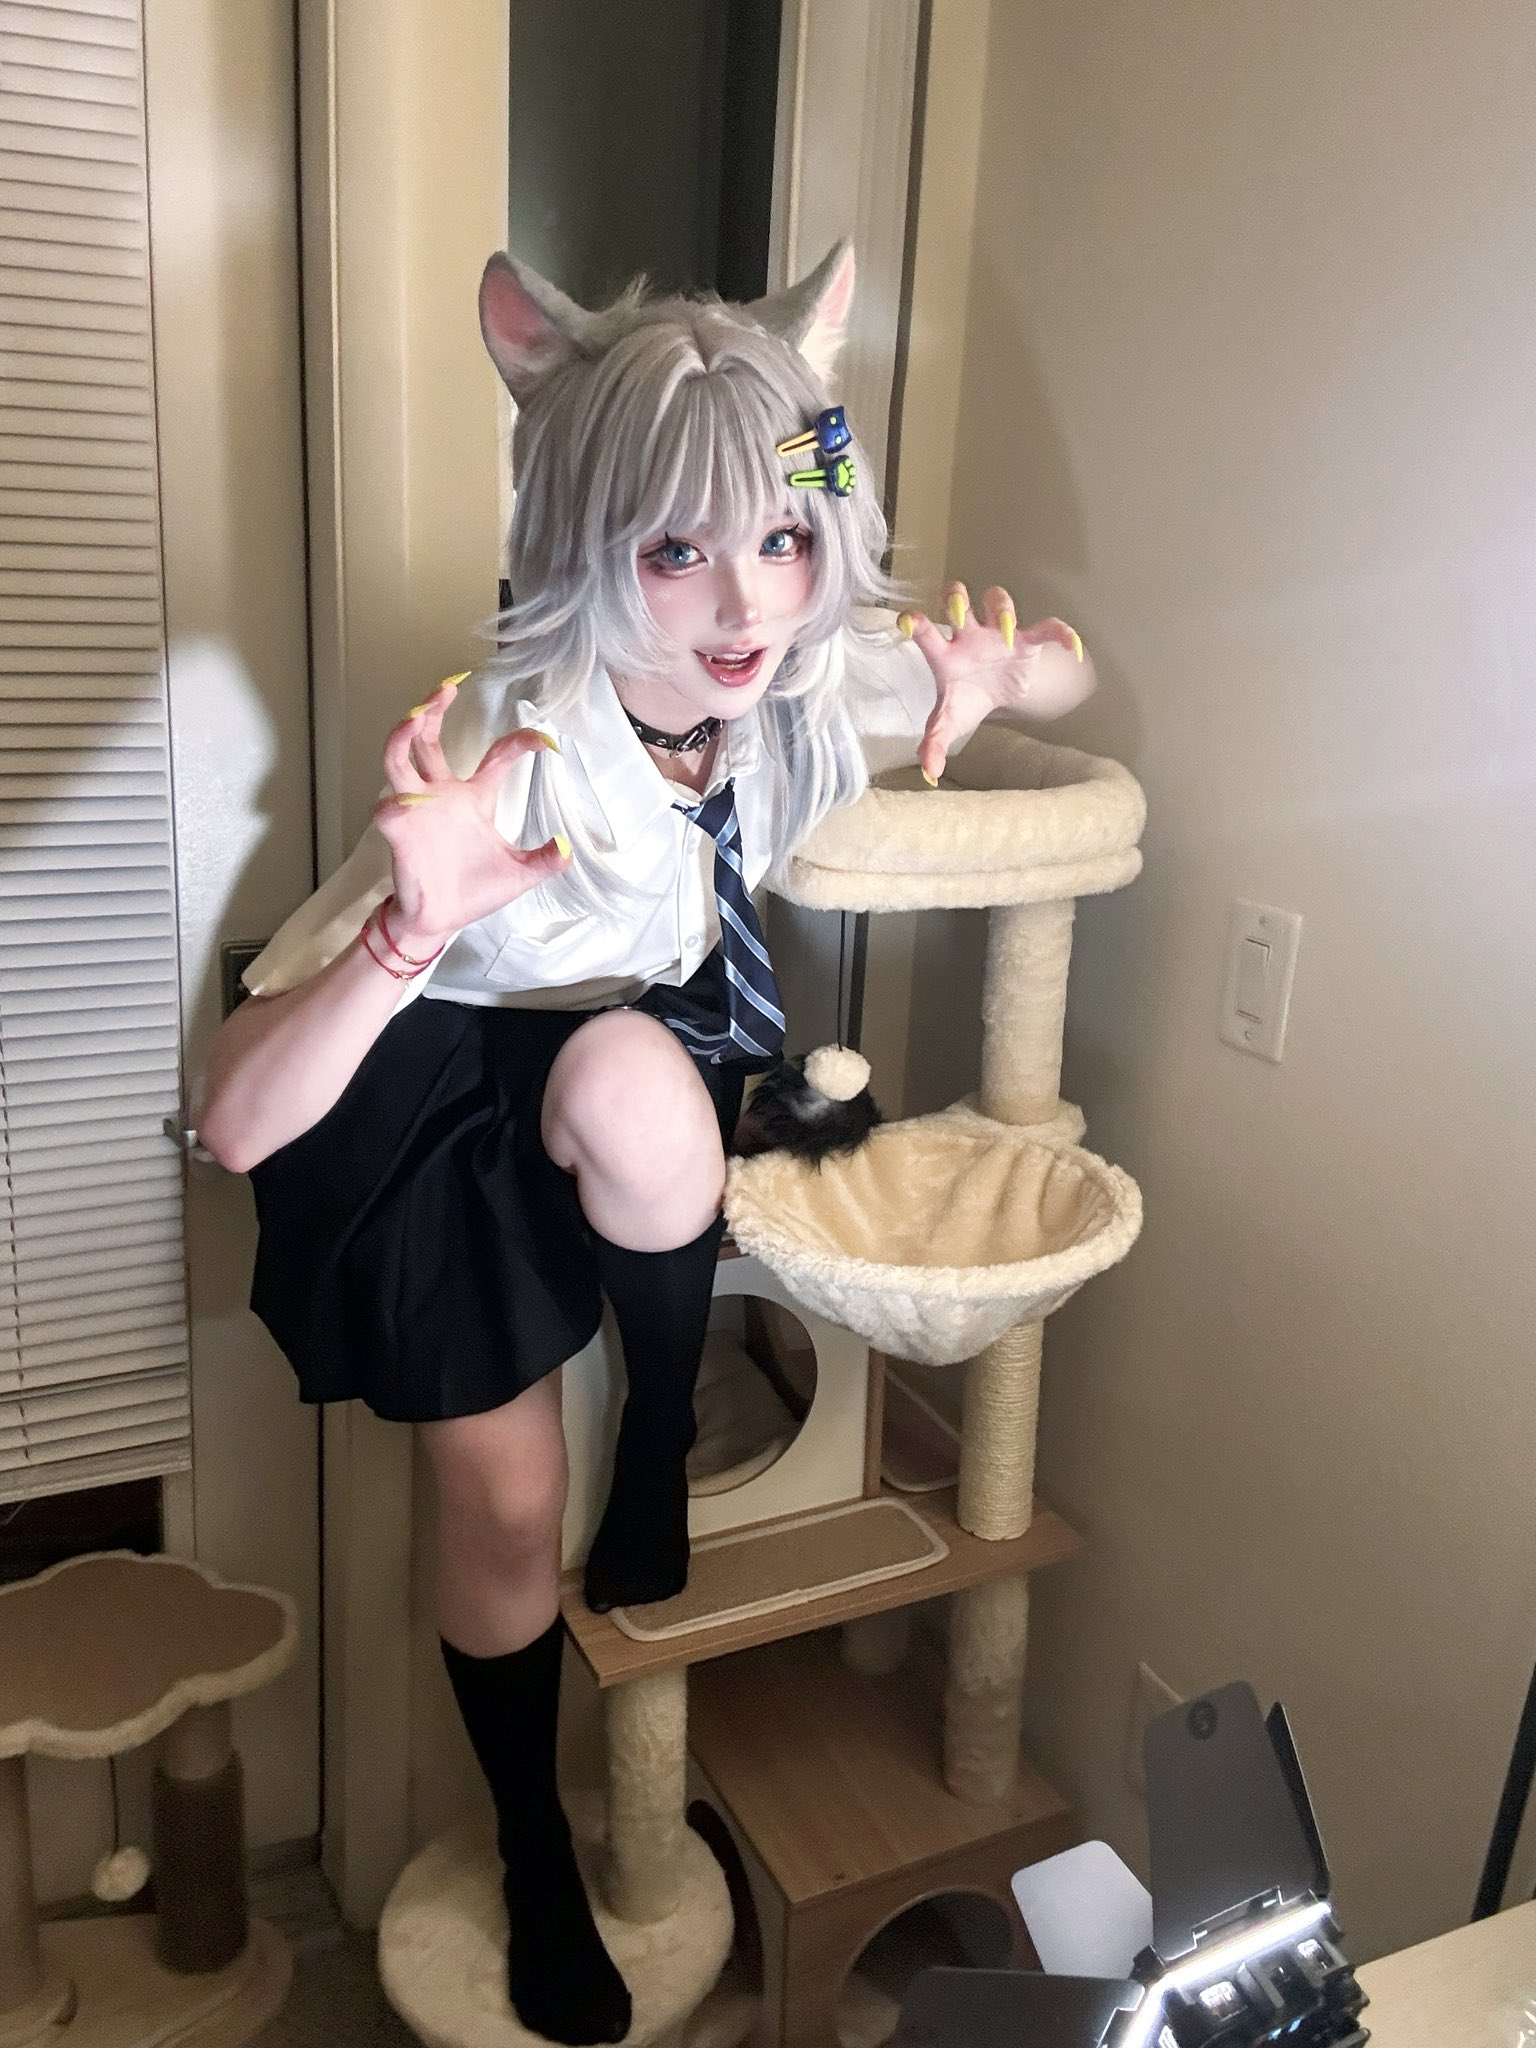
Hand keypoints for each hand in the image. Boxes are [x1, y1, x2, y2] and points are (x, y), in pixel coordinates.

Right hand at [371, 678, 570, 947]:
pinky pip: (389, 808)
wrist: (441, 920)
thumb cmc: (474, 891)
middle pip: (430, 738)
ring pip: (400, 757)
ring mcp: (418, 809)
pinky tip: (406, 800)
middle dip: (434, 708)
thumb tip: (570, 849)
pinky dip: (396, 802)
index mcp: (475, 798)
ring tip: (415, 715)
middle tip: (448, 686)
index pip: (498, 757)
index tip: (546, 741)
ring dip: (404, 734)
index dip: (521, 743)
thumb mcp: (520, 874)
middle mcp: (443, 794)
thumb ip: (546, 860)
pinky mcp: (399, 831)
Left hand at [900, 583, 1090, 784]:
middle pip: (957, 599)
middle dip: (956, 598)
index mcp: (944, 654)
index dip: (914, 622)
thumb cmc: (965, 701)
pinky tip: (1072, 649)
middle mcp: (967, 636)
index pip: (925, 632)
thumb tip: (929, 773)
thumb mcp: (948, 724)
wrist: (995, 698)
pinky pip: (1046, 628)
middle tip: (959, 611)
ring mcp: (996, 634)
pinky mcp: (1025, 641)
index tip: (906, 621)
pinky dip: (1061, 634)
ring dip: (1002, 609)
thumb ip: (934, 744)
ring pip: (997, 600)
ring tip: (1006, 630)